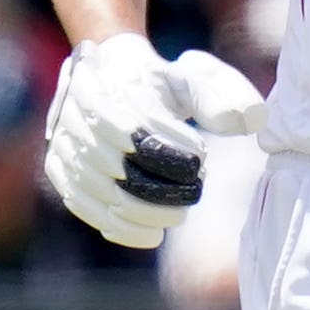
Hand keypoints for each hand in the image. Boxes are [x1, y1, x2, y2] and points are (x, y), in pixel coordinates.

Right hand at [43, 34, 265, 249]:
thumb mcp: (194, 77)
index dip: (172, 151)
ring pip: (103, 192)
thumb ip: (221, 96)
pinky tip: (152, 234)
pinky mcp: (59, 168)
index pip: (137, 129)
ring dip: (147, 211)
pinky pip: (84, 206)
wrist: (111, 75)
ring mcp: (64, 144)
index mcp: (109, 87)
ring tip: (179, 212)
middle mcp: (77, 116)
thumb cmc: (161, 81)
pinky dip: (120, 226)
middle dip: (164, 187)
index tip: (201, 157)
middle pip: (119, 167)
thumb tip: (249, 122)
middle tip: (195, 188)